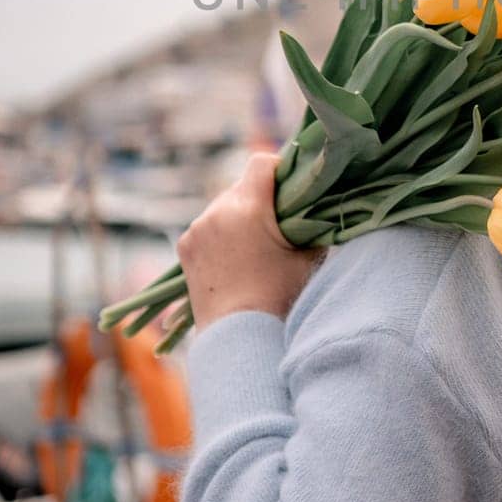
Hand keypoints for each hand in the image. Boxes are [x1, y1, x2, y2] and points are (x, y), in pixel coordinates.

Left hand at [178, 152, 319, 329]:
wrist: (239, 337)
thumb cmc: (280, 298)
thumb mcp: (307, 257)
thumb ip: (311, 225)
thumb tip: (317, 207)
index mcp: (248, 208)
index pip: (262, 163)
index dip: (280, 170)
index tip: (290, 188)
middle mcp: (217, 211)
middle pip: (242, 185)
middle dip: (259, 198)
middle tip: (276, 224)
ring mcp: (197, 229)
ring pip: (223, 206)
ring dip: (238, 215)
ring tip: (252, 247)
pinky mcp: (184, 246)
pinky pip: (206, 226)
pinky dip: (220, 234)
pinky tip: (232, 259)